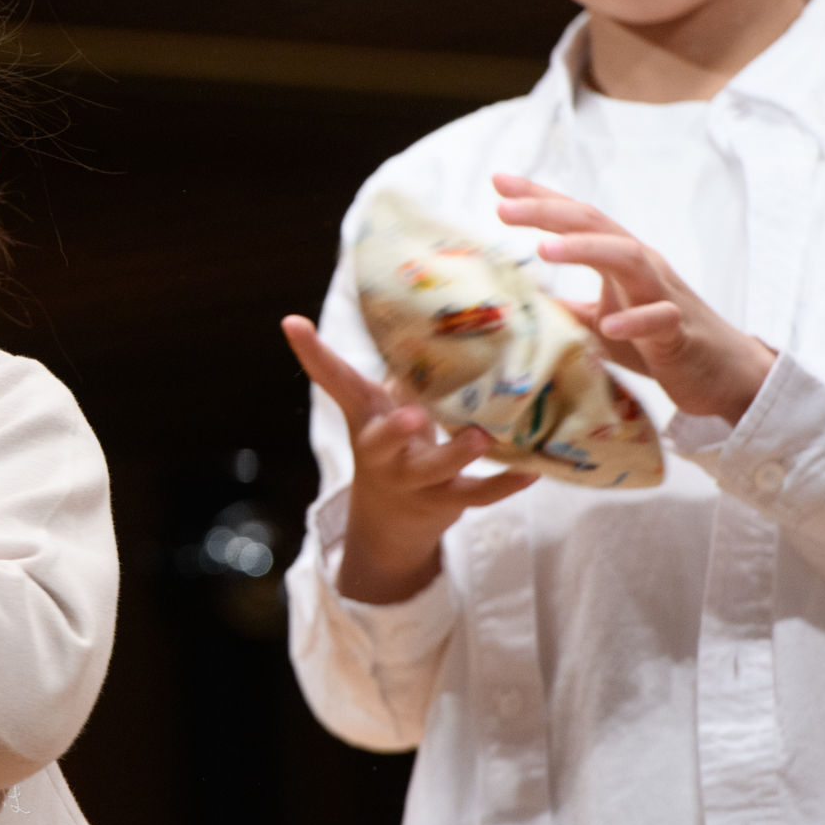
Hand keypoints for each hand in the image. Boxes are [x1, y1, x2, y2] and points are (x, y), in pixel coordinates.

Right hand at [284, 316, 534, 604]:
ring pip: (436, 472)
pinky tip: (532, 472)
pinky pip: (478, 495)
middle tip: (413, 415)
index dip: (313, 352)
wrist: (390, 519)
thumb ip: (401, 367)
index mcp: (367, 419)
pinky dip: (506, 484)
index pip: (335, 382)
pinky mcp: (448, 502)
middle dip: (395, 430)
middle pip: (381, 442)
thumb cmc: (395, 441)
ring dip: (456, 455)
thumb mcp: (384, 406)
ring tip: (481, 439)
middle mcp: (385, 452)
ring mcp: (415, 481)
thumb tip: (430, 304)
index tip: (292, 322)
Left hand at [492, 173, 774, 422]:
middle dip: (549, 212)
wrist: (723, 373)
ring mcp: (663, 295)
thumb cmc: (656, 343)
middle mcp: (641, 266)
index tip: (498, 180)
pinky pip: (661, 319)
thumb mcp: (598, 322)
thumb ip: (564, 306)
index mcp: (619, 259)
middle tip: (503, 208)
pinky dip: (636, 319)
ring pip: (628, 259)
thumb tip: (518, 297)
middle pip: (595, 225)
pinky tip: (610, 325)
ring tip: (543, 249)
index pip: (577, 219)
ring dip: (585, 250)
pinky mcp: (681, 333)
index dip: (540, 198)